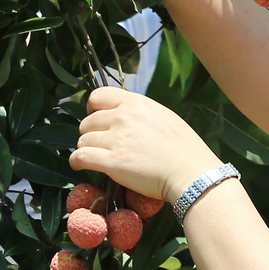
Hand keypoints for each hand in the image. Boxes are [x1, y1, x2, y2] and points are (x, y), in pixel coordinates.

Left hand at [71, 88, 219, 204]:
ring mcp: (116, 139)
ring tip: (96, 157)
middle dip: (91, 133)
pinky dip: (77, 161)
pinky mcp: (112, 162)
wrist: (191, 173)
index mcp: (136, 103)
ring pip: (83, 139)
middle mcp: (123, 117)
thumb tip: (124, 115)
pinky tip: (81, 165)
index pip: (98, 96)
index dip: (93, 109)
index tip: (97, 119)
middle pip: (88, 121)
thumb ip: (140, 113)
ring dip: (86, 149)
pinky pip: (80, 157)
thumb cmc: (185, 149)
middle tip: (101, 145)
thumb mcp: (164, 117)